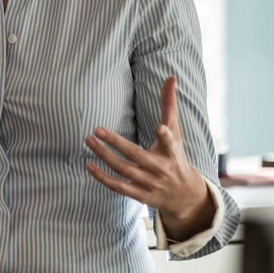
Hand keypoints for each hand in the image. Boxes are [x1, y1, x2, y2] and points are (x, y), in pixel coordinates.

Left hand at [83, 76, 214, 239]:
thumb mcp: (175, 132)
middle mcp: (161, 169)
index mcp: (172, 152)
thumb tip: (171, 76)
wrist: (185, 195)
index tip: (159, 128)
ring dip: (104, 156)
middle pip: (136, 155)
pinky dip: (102, 178)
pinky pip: (118, 187)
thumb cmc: (176, 156)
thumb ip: (169, 105)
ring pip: (123, 170)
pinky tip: (89, 164)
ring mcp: (150, 184)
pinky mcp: (140, 195)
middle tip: (96, 129)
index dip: (165, 136)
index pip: (170, 143)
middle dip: (116, 143)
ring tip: (88, 141)